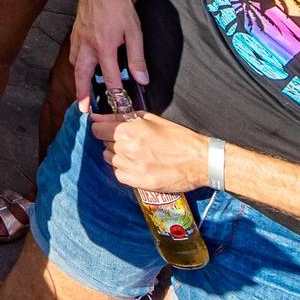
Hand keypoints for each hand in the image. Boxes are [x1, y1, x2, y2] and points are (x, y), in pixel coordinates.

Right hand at [71, 0, 146, 101]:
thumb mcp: (135, 32)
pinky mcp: (75, 31)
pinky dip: (76, 62)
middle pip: (82, 75)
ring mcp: (79, 38)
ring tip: (82, 87)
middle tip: (82, 107)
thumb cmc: (119, 6)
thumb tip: (142, 79)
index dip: (115, 94)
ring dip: (78, 77)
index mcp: (104, 48)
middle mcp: (88, 46)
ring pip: (75, 63)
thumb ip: (137, 57)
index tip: (118, 107)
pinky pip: (73, 52)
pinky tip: (82, 62)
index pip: (110, 78)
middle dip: (82, 93)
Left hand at [89, 111, 209, 195]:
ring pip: (111, 160)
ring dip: (118, 155)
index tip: (105, 128)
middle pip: (104, 144)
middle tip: (129, 141)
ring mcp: (134, 168)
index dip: (101, 128)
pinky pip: (119, 175)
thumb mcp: (152, 119)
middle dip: (112, 141)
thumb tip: (100, 116)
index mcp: (130, 131)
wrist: (201, 161)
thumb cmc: (179, 138)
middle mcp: (128, 149)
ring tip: (135, 153)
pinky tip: (137, 165)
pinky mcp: (141, 182)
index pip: (97, 129)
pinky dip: (124, 170)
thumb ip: (123, 117)